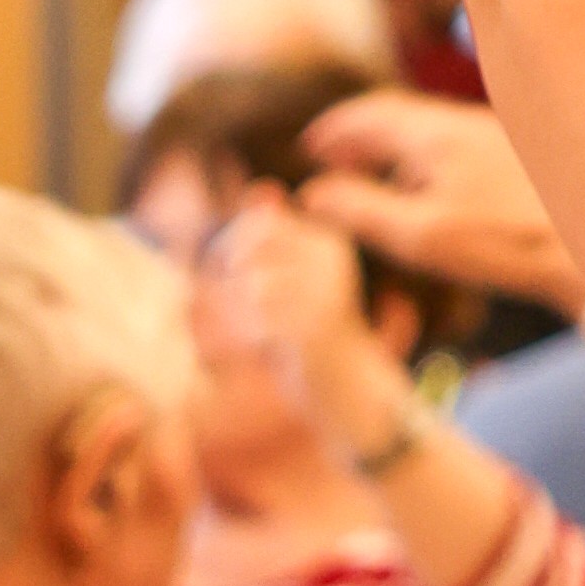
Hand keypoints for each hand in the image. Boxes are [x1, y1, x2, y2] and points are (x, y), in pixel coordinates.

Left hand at [208, 195, 399, 442]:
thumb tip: (259, 188)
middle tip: (252, 318)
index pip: (256, 227)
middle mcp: (331, 260)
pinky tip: (273, 354)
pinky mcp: (312, 325)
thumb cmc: (315, 339)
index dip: (233, 255)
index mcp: (329, 244)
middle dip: (232, 284)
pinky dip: (252, 342)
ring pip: (248, 288)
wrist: (352, 397)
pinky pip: (254, 322)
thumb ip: (275, 237)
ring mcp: (323, 292)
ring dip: (242, 318)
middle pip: (247, 254)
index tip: (243, 288)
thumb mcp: (295, 281)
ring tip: (266, 339)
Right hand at [298, 89, 584, 311]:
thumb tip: (312, 195)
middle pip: (404, 117)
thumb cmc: (507, 242)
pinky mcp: (526, 160)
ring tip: (377, 179)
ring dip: (398, 149)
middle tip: (335, 160)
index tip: (311, 145)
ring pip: (436, 132)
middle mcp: (469, 124)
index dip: (336, 128)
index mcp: (438, 133)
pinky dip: (433, 160)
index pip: (372, 113)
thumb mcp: (421, 235)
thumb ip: (362, 211)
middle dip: (364, 136)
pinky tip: (437, 193)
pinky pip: (463, 146)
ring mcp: (501, 138)